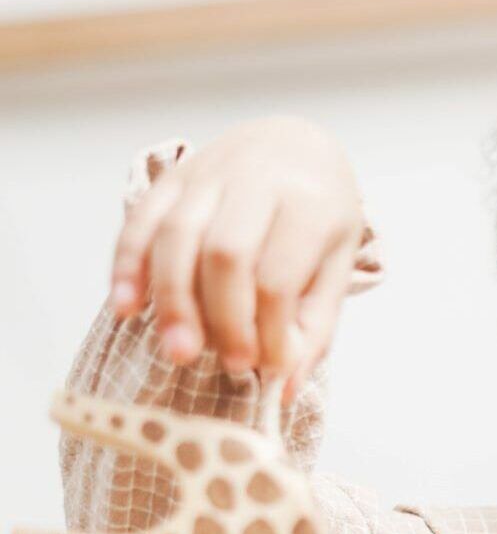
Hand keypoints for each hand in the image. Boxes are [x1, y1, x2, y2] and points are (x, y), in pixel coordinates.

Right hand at [109, 115, 365, 403]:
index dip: (269, 328)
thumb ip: (312, 326)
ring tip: (177, 351)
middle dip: (220, 316)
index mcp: (308, 204)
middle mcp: (256, 178)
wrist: (297, 146)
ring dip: (171, 299)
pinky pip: (141, 219)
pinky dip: (128, 265)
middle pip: (224, 253)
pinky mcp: (173, 176)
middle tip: (226, 366)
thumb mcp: (334, 267)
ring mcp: (209, 172)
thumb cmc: (319, 217)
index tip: (269, 368)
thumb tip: (286, 388)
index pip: (277, 275)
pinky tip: (126, 308)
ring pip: (177, 235)